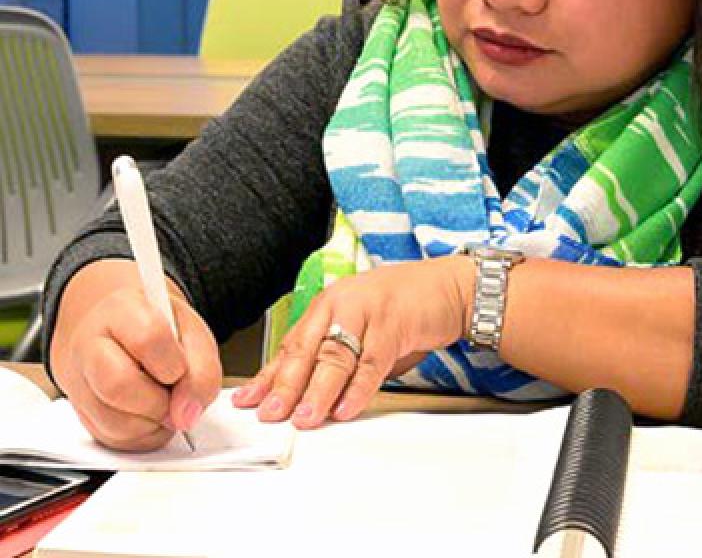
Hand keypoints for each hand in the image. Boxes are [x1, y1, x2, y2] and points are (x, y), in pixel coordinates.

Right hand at [50, 260, 221, 450]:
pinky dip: (141, 436)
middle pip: (118, 385)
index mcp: (122, 309)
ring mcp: (79, 382)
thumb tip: (186, 414)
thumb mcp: (193, 332)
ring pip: (112, 422)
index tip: (180, 371)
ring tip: (164, 403)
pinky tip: (150, 414)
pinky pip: (111, 440)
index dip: (173, 364)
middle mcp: (90, 344)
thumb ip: (202, 370)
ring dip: (152, 424)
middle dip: (159, 402)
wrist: (121, 330)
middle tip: (174, 396)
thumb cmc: (161, 329)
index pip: (148, 338)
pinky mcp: (80, 413)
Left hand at [232, 256, 472, 427]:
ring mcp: (368, 310)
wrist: (450, 286)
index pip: (292, 343)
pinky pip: (372, 361)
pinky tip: (346, 408)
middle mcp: (343, 303)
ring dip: (317, 391)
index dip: (269, 374)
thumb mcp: (364, 330)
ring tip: (304, 418)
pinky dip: (358, 388)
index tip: (247, 400)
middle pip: (306, 348)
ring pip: (335, 356)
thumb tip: (306, 396)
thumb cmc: (406, 308)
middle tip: (269, 413)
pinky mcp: (395, 322)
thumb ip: (339, 358)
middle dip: (284, 384)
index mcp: (330, 304)